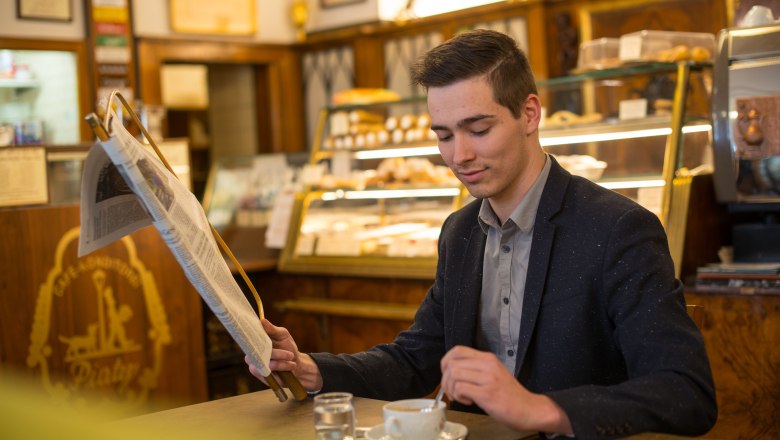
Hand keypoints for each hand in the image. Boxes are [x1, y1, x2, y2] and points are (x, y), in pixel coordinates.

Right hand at [245, 319, 322, 391]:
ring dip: (281, 361)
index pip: (247, 339)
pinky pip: (268, 372)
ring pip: (264, 363)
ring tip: (292, 357)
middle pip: (256, 352)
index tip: (265, 337)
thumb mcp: (282, 335)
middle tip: (289, 353)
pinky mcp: (261, 376)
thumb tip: (262, 320)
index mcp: (254, 343)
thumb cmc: (287, 346)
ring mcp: (255, 366)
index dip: (253, 337)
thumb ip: (272, 329)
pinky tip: (290, 365)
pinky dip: (281, 367)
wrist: (296, 364)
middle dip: (275, 352)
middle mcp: (251, 355)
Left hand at [440, 345, 571, 434]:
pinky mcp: (487, 393)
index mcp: (488, 358)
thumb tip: (451, 371)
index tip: (448, 375)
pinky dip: (459, 397)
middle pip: (451, 363)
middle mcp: (487, 364)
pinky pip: (461, 388)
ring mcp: (488, 378)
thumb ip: (475, 369)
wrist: (529, 409)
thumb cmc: (509, 395)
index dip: (446, 362)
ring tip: (461, 397)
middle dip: (445, 380)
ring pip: (453, 374)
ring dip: (451, 389)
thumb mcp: (493, 373)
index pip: (457, 350)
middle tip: (453, 391)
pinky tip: (469, 401)